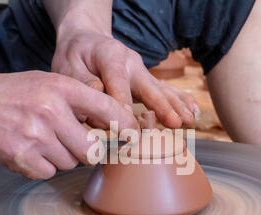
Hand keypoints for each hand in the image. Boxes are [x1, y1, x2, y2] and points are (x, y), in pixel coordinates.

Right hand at [0, 71, 137, 178]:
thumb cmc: (15, 94)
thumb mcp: (50, 83)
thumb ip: (80, 101)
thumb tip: (114, 126)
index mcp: (61, 88)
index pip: (107, 110)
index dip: (124, 126)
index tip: (131, 136)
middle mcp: (51, 111)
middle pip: (92, 150)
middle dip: (88, 151)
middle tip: (75, 142)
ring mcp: (36, 136)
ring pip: (70, 163)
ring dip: (62, 156)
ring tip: (43, 139)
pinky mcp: (22, 157)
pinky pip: (49, 172)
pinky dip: (44, 166)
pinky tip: (31, 150)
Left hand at [52, 32, 198, 128]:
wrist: (86, 40)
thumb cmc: (75, 55)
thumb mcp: (67, 65)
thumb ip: (84, 85)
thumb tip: (101, 105)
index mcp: (111, 56)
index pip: (119, 84)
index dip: (124, 106)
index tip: (129, 128)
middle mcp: (131, 63)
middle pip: (149, 87)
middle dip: (162, 107)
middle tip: (175, 123)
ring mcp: (141, 72)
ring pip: (161, 90)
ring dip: (176, 106)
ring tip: (190, 121)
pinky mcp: (145, 80)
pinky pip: (165, 90)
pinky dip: (180, 100)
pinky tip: (193, 110)